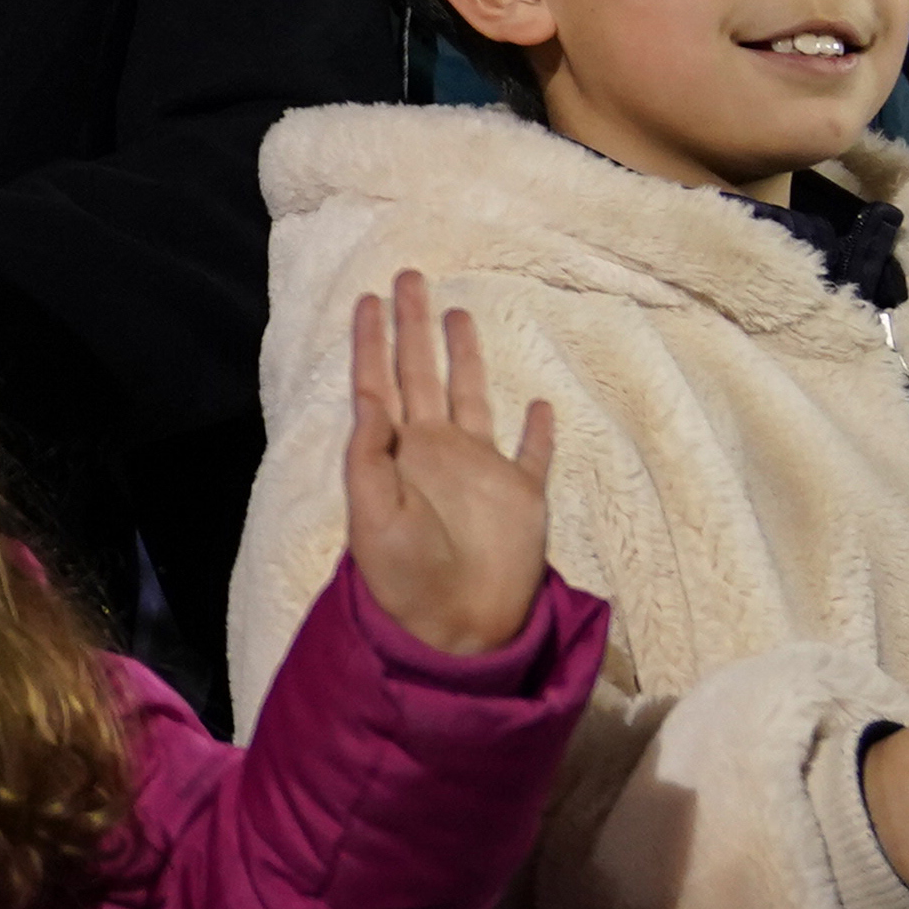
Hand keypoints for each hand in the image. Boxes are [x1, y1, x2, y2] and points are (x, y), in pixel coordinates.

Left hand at [342, 270, 558, 656]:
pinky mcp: (521, 498)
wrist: (455, 632)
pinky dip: (539, 430)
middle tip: (411, 276)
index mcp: (396, 455)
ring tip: (459, 313)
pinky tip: (540, 403)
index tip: (369, 299)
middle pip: (423, 374)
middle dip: (415, 327)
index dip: (373, 342)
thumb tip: (369, 399)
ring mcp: (480, 473)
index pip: (379, 384)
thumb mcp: (371, 518)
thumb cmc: (404, 580)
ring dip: (466, 357)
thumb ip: (368, 458)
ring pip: (473, 397)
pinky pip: (533, 455)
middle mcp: (436, 452)